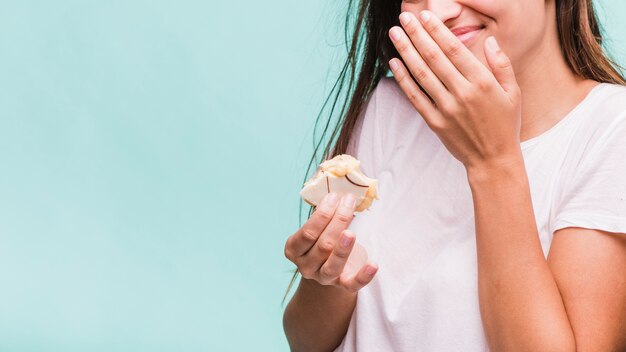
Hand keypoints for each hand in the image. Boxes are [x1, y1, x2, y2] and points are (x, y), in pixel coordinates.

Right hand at [284, 193, 377, 291]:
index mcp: (294, 249)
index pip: (307, 233)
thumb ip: (324, 213)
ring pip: (333, 265)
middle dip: (337, 221)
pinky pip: (353, 284)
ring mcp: (323, 278)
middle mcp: (306, 266)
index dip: (321, 215)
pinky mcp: (342, 285)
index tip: (335, 197)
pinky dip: (364, 276)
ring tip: (351, 232)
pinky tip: (373, 264)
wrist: (328, 266)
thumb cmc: (321, 238)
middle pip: (322, 245)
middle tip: (349, 202)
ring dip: (342, 248)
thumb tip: (340, 193)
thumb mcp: (318, 227)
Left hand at [388, 10, 522, 171]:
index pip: (455, 50)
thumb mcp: (513, 92)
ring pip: (421, 74)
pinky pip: (415, 96)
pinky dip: (403, 79)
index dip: (437, 31)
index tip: (425, 16)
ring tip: (395, 33)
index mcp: (482, 82)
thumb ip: (502, 65)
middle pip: (434, 57)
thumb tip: (491, 41)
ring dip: (406, 51)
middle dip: (417, 34)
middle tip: (404, 17)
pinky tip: (394, 62)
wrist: (492, 159)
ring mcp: (446, 108)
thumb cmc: (504, 124)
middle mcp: (463, 93)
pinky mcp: (434, 122)